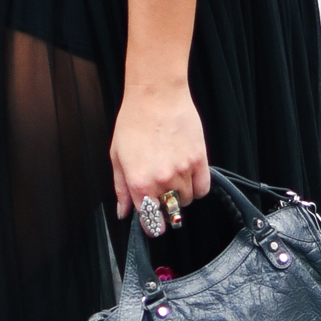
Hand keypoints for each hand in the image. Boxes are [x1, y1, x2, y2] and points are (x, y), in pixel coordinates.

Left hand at [110, 82, 209, 223]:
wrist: (156, 95)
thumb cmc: (134, 120)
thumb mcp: (117, 156)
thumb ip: (120, 188)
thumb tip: (123, 211)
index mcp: (139, 182)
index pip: (150, 221)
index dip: (152, 226)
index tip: (153, 225)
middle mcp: (162, 181)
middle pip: (170, 212)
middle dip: (165, 207)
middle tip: (161, 194)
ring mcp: (183, 171)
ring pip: (186, 200)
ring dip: (180, 195)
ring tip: (173, 178)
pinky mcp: (199, 160)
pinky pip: (203, 188)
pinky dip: (197, 188)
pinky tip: (188, 177)